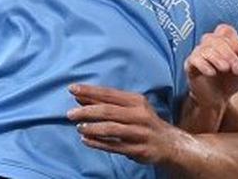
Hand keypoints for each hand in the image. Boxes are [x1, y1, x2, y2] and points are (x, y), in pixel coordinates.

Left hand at [67, 84, 182, 164]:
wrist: (167, 143)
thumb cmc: (143, 122)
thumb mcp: (130, 108)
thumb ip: (107, 104)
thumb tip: (80, 98)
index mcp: (136, 101)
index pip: (109, 94)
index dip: (90, 91)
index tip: (72, 88)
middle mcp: (139, 115)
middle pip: (109, 111)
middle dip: (87, 111)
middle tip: (70, 113)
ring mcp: (140, 133)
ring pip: (112, 129)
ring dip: (93, 128)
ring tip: (78, 127)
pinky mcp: (139, 149)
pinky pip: (115, 146)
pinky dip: (99, 143)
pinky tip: (86, 140)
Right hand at [184, 24, 237, 109]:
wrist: (219, 98)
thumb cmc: (231, 79)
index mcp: (222, 40)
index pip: (225, 30)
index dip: (234, 40)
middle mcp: (208, 44)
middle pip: (216, 39)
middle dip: (229, 54)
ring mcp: (198, 53)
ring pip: (205, 48)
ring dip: (218, 58)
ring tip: (226, 69)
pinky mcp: (190, 65)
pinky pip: (194, 59)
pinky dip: (204, 65)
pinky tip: (212, 73)